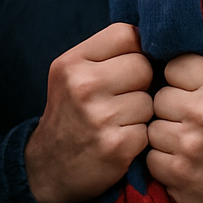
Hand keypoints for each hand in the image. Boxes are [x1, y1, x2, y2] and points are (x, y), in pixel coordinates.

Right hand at [24, 23, 153, 202]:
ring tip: (118, 122)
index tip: (128, 65)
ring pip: (150, 101)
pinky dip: (140, 138)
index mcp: (72, 63)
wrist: (48, 168)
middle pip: (143, 66)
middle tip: (121, 98)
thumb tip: (155, 35)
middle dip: (140, 83)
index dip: (135, 49)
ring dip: (141, 114)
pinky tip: (120, 141)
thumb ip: (104, 54)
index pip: (125, 34)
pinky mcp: (117, 146)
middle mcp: (83, 86)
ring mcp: (100, 117)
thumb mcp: (70, 75)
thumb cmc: (70, 115)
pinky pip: (149, 130)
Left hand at [146, 56, 202, 202]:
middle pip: (158, 97)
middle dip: (170, 109)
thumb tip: (193, 34)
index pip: (173, 65)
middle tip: (190, 122)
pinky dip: (162, 162)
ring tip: (187, 143)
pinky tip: (183, 163)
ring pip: (151, 126)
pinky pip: (150, 157)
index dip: (178, 79)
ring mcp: (189, 144)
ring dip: (164, 136)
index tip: (189, 92)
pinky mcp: (177, 173)